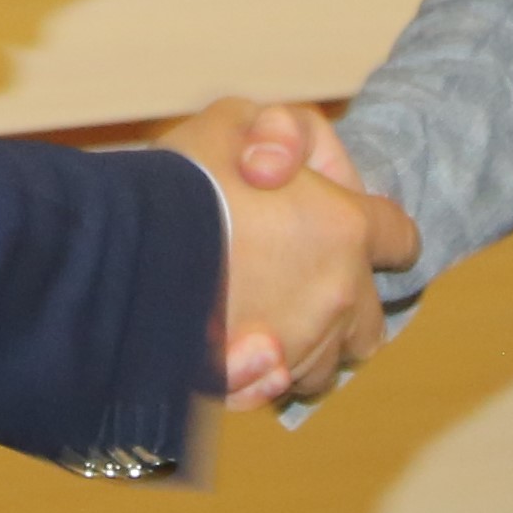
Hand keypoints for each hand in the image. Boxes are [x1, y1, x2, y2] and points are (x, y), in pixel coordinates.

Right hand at [160, 96, 419, 407]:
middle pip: (372, 321)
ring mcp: (299, 347)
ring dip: (305, 346)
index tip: (354, 231)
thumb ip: (282, 132)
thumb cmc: (177, 180)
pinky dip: (261, 379)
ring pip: (326, 364)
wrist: (113, 255)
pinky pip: (275, 391)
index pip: (400, 239)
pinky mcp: (256, 385)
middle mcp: (337, 295)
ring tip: (261, 319)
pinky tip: (235, 353)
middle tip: (300, 283)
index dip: (382, 234)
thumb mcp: (234, 120)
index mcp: (347, 228)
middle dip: (349, 306)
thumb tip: (287, 169)